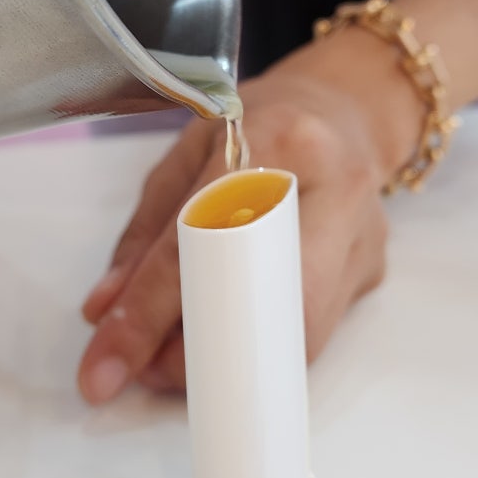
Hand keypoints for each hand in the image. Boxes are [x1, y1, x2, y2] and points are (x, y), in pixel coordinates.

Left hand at [78, 28, 420, 403]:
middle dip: (193, 353)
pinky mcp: (372, 272)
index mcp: (279, 139)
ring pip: (289, 333)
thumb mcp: (188, 153)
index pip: (200, 242)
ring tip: (176, 359)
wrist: (349, 109)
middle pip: (257, 300)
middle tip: (145, 369)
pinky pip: (310, 333)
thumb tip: (105, 314)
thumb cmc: (262, 126)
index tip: (106, 367)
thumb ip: (144, 233)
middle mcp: (335, 187)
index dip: (147, 312)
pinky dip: (259, 347)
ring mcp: (363, 235)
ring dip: (225, 361)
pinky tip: (227, 337)